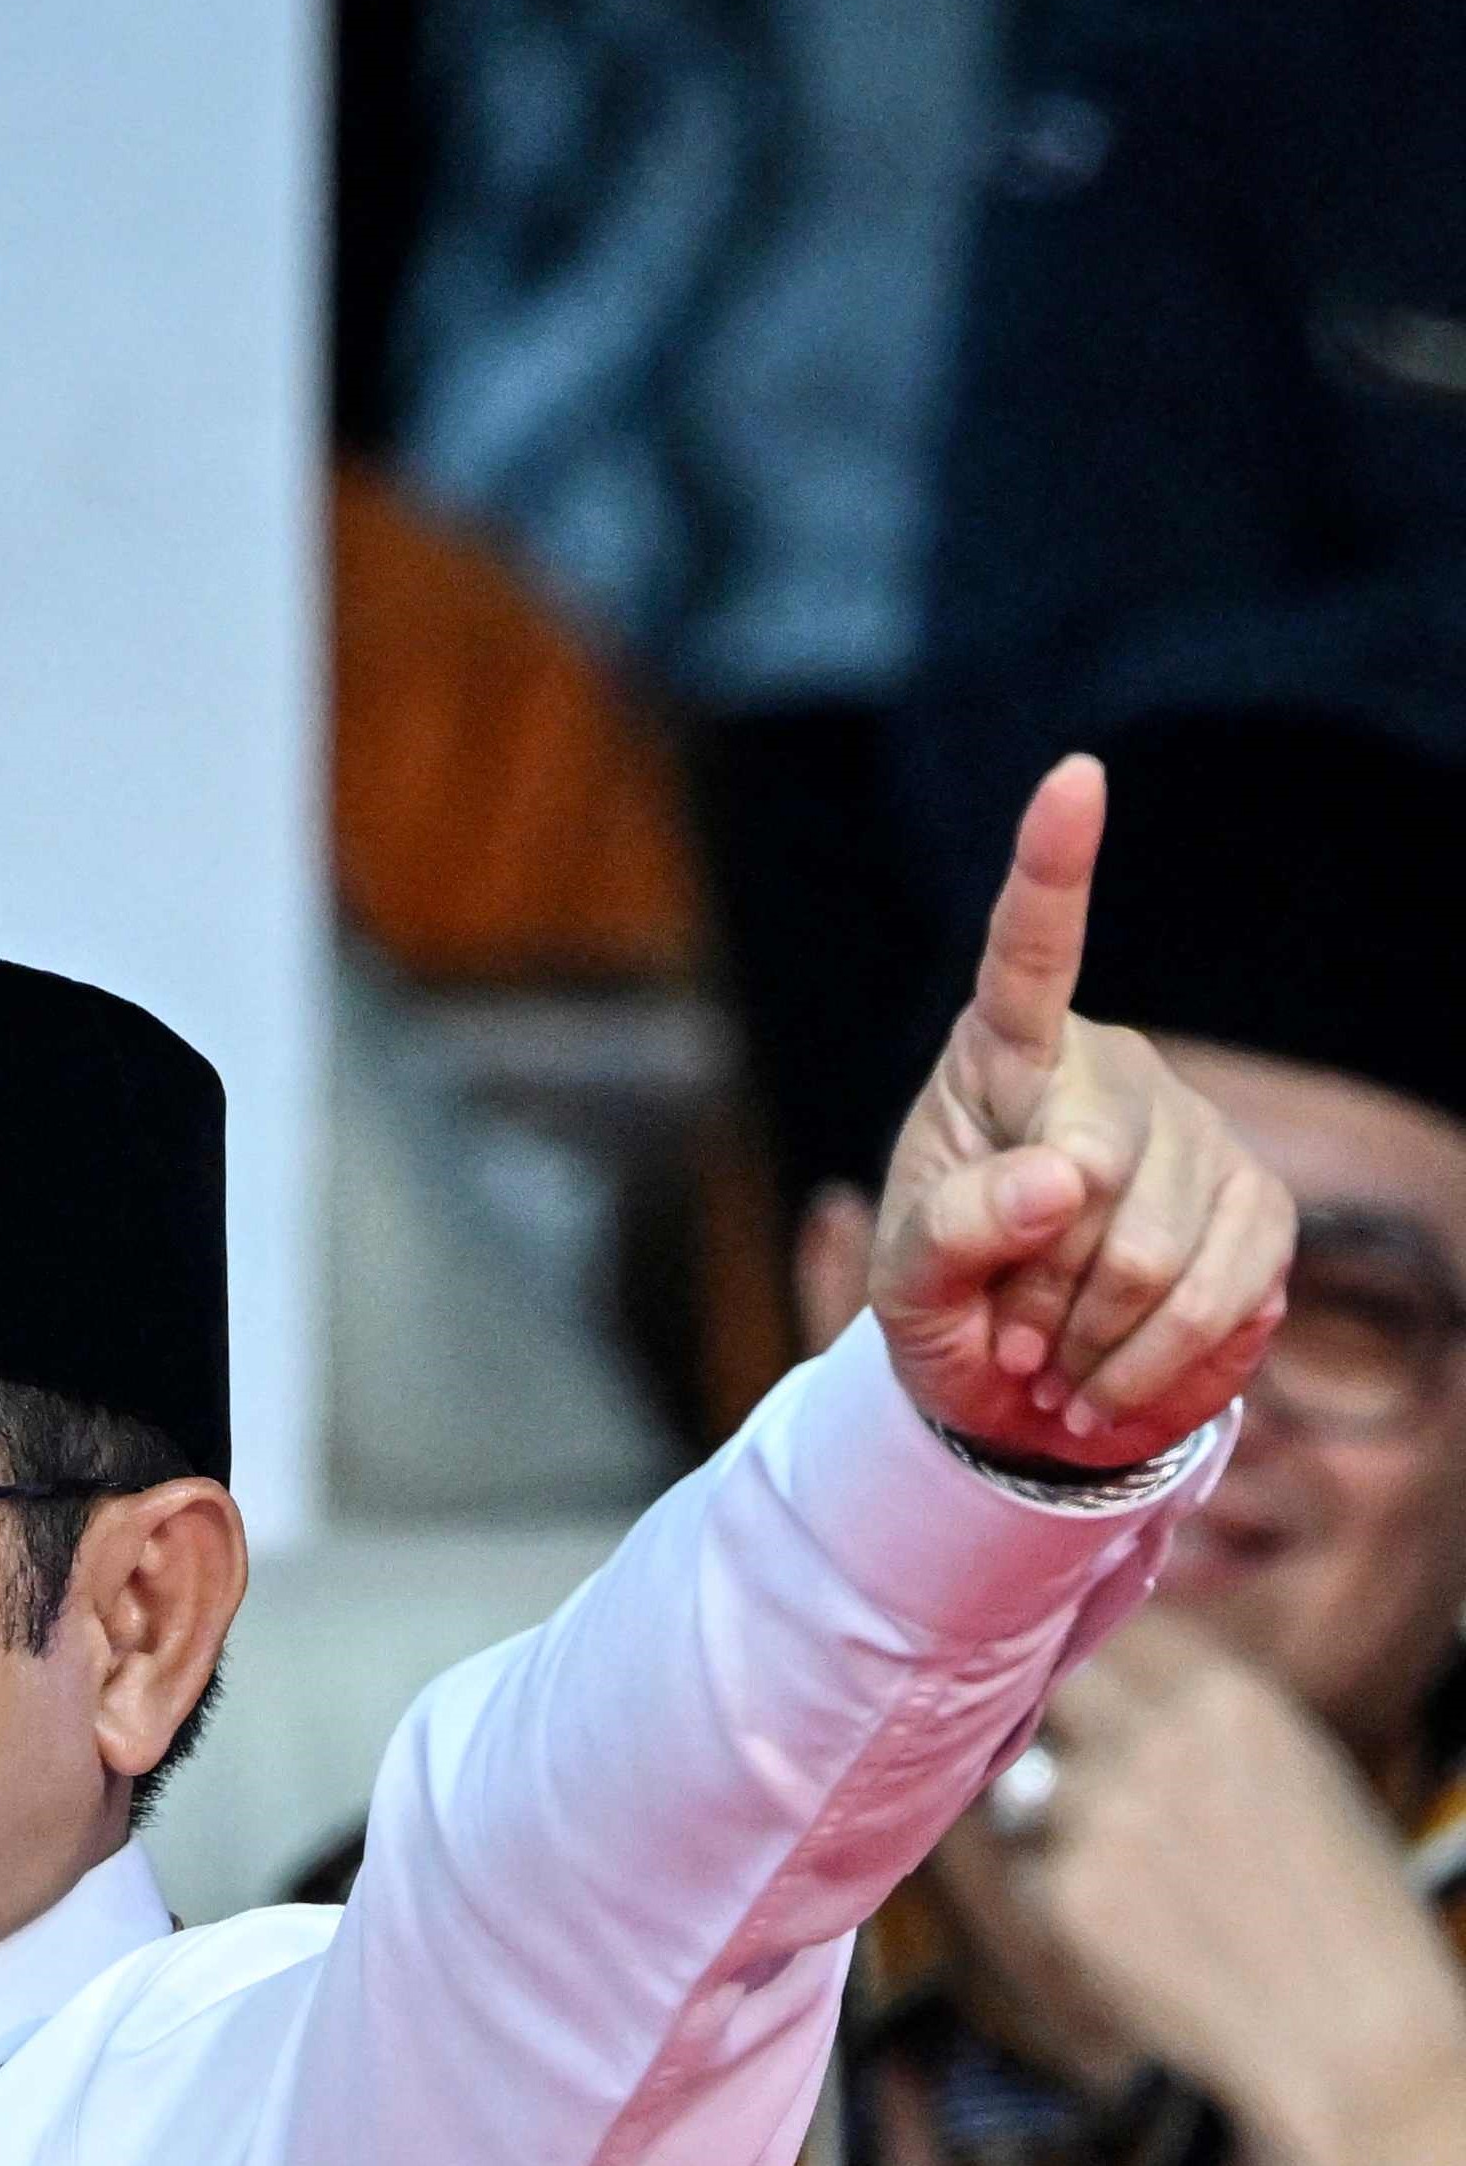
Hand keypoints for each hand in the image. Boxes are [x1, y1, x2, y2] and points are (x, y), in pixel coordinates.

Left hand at [867, 755, 1293, 1471]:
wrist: (1023, 1389)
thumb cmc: (948, 1310)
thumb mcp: (904, 1284)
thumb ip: (950, 1232)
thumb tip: (1062, 1177)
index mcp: (1002, 1062)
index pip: (1028, 957)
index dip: (1053, 869)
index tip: (1073, 777)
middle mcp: (1113, 1075)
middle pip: (1091, 1179)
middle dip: (1034, 1284)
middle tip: (1006, 1328)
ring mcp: (1200, 1135)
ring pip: (1153, 1254)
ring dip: (1088, 1340)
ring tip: (1049, 1360)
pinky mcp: (1261, 1208)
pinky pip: (1221, 1297)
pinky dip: (1154, 1366)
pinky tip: (1111, 1379)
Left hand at [957, 1604, 1465, 2165]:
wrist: (1350, 2034)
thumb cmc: (1341, 1912)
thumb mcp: (1297, 1777)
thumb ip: (1204, 1726)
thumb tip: (1110, 1684)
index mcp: (1235, 1702)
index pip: (1121, 1629)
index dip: (1091, 1650)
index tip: (1077, 1668)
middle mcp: (1162, 1744)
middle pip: (1055, 1687)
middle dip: (1053, 1717)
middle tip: (1069, 1756)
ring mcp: (1107, 1816)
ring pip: (1027, 1788)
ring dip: (1056, 1821)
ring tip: (1138, 1877)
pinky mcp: (1070, 1893)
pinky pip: (1027, 1870)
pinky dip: (1056, 1895)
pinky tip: (1128, 1932)